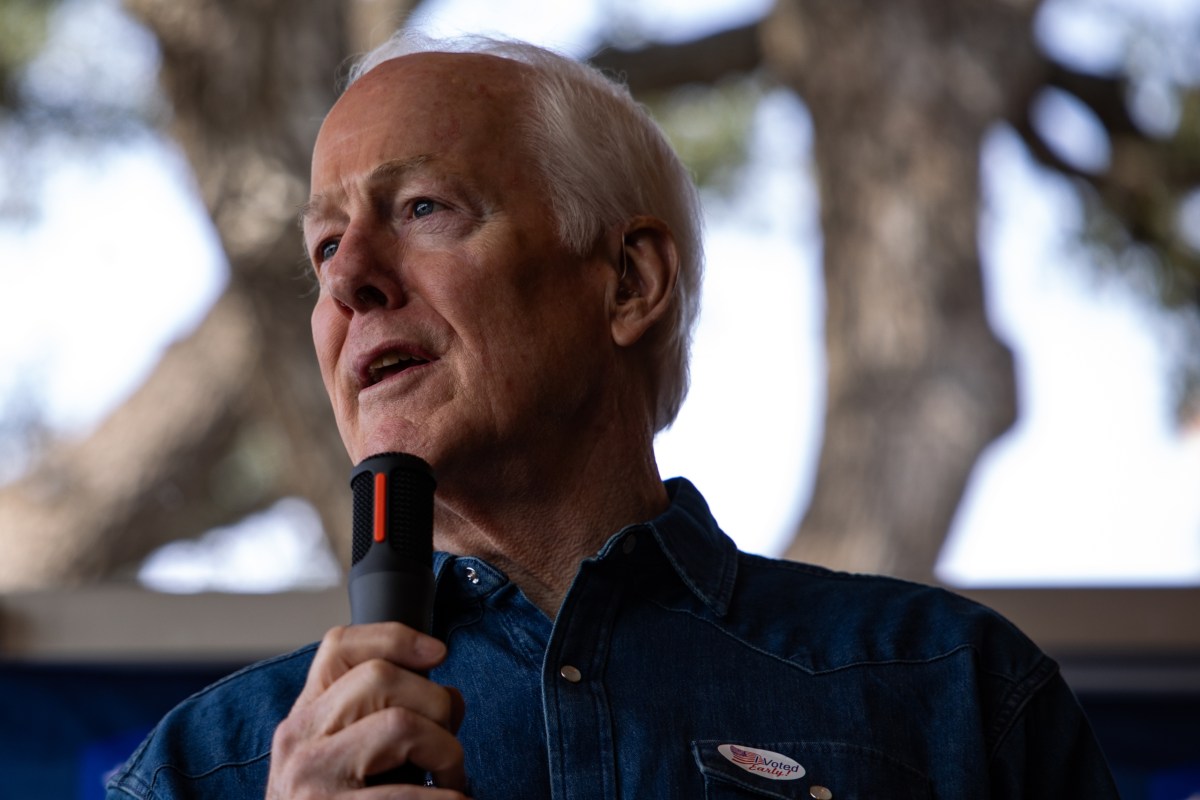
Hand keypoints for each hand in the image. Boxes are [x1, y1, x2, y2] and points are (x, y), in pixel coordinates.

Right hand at [267, 623, 467, 797]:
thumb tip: (450, 699)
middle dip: (435, 703)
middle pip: (380, 677)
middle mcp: (300, 744)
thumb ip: (375, 720)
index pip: (339, 647)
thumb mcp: (339, 760)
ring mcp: (314, 784)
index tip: (438, 653)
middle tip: (445, 744)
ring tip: (450, 781)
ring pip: (401, 724)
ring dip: (447, 752)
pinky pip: (412, 796)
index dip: (396, 637)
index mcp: (303, 721)